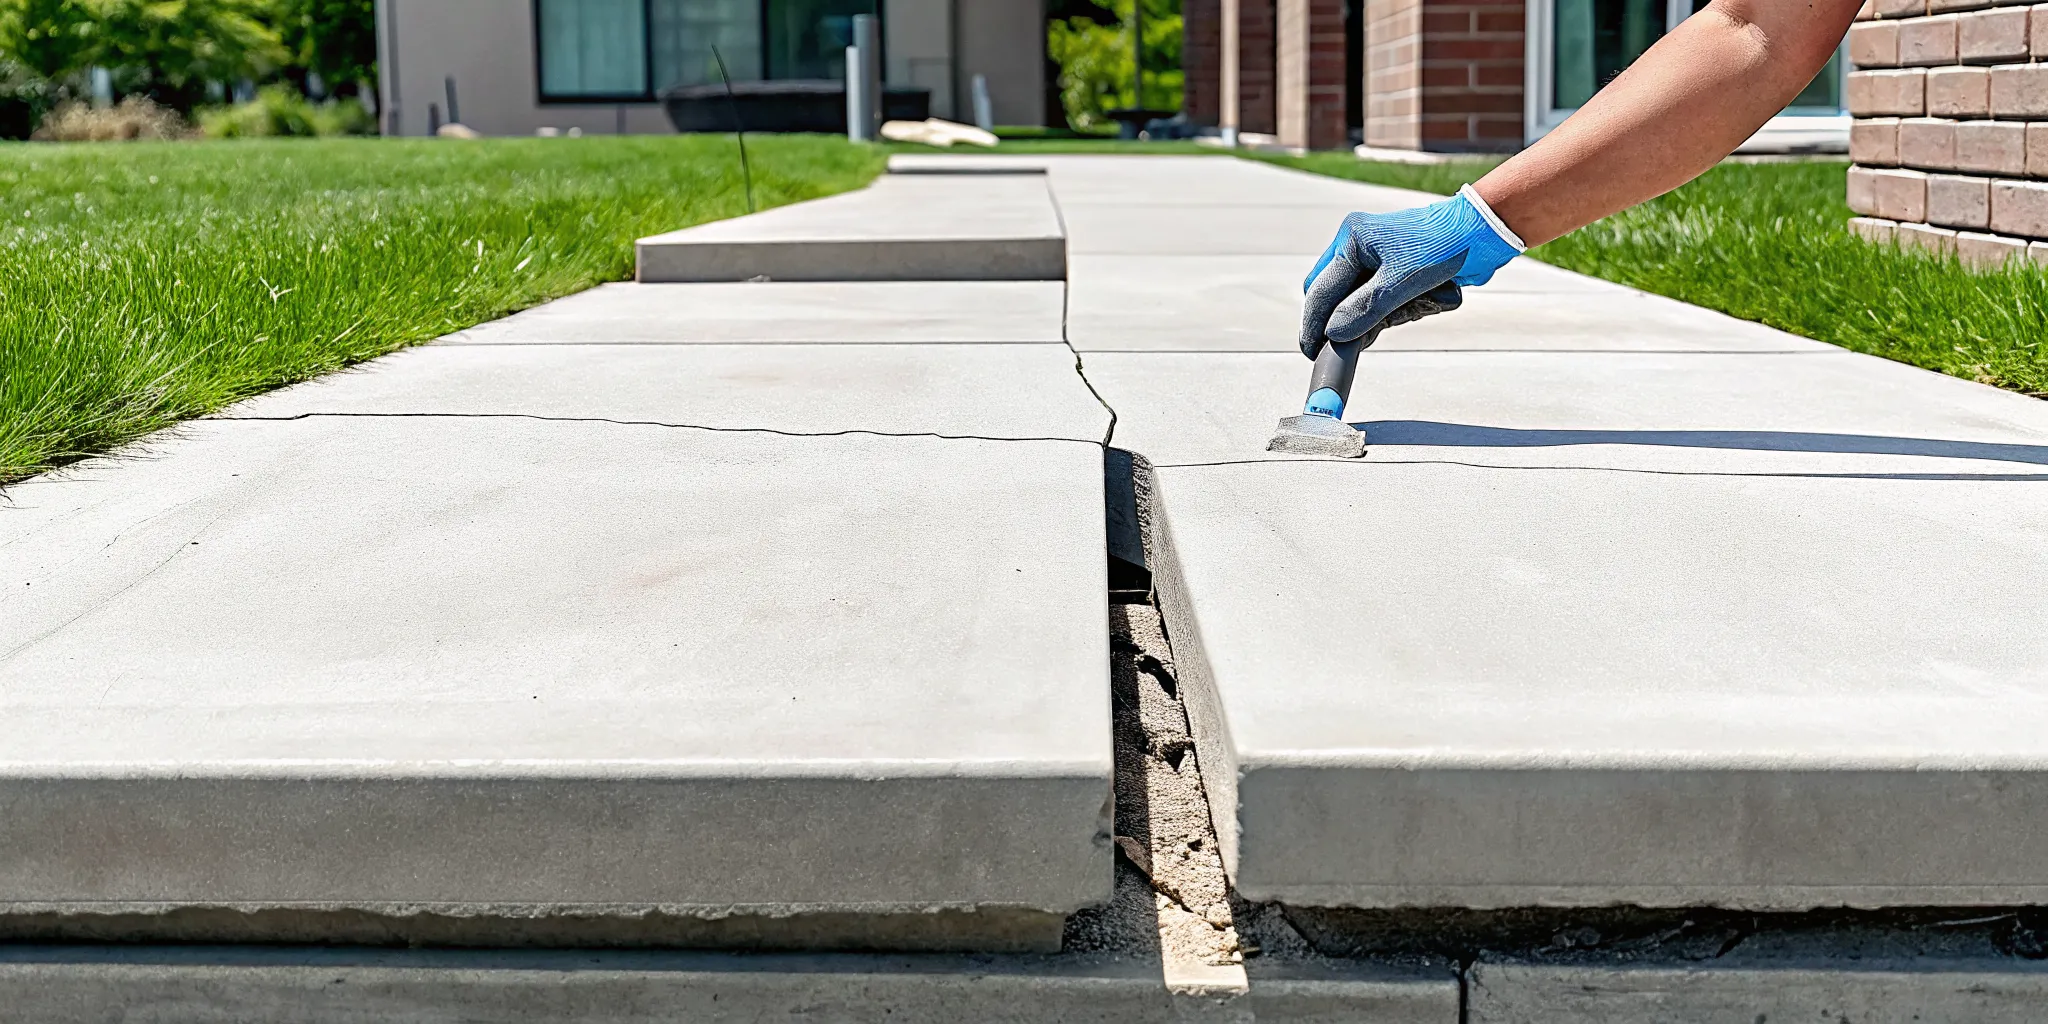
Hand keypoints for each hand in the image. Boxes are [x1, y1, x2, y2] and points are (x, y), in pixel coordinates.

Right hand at [1299, 185, 1523, 358]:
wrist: (1485, 231)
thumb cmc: (1446, 246)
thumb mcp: (1402, 281)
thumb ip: (1364, 308)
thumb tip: (1332, 334)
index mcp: (1352, 240)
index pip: (1320, 291)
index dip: (1314, 325)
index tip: (1313, 353)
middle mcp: (1358, 247)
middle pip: (1333, 296)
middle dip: (1352, 319)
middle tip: (1363, 340)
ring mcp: (1375, 259)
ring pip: (1359, 302)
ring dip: (1387, 314)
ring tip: (1423, 302)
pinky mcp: (1393, 271)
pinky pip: (1382, 301)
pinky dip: (1401, 309)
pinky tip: (1430, 298)